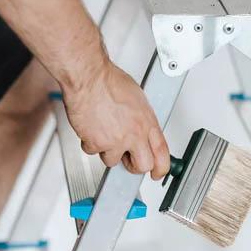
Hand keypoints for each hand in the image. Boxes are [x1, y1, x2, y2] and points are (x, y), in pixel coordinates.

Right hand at [62, 60, 169, 179]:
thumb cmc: (109, 81)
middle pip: (143, 166)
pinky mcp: (97, 143)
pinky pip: (93, 151)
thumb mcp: (137, 99)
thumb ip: (141, 119)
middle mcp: (134, 134)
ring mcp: (116, 140)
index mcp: (147, 122)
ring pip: (113, 161)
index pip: (162, 153)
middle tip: (127, 159)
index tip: (157, 173)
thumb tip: (142, 128)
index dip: (161, 167)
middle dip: (134, 166)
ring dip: (107, 150)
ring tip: (103, 131)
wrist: (88, 77)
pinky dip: (89, 141)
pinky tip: (90, 126)